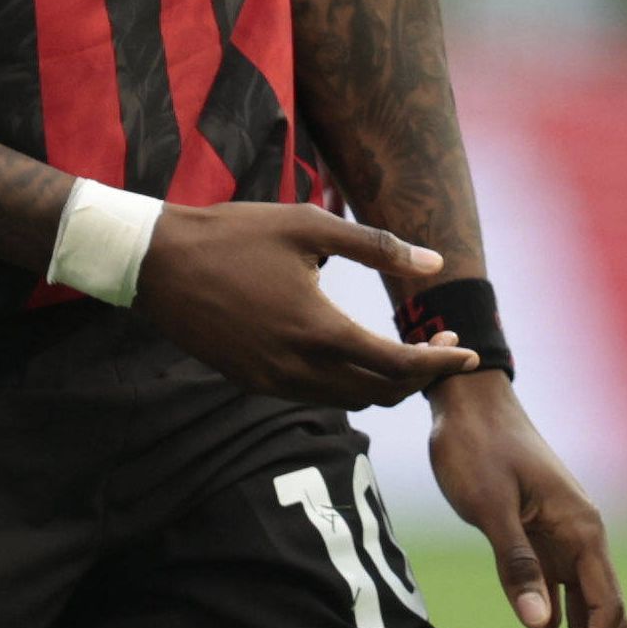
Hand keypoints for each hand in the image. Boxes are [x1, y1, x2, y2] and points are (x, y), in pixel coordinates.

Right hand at [131, 202, 477, 407]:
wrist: (157, 264)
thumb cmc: (236, 234)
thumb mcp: (310, 226)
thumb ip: (378, 247)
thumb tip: (435, 266)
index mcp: (319, 330)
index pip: (399, 366)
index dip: (440, 363)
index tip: (469, 352)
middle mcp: (298, 368)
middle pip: (379, 393)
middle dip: (420, 374)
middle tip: (442, 343)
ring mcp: (272, 382)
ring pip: (348, 401)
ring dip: (384, 383)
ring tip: (408, 349)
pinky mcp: (252, 383)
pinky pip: (315, 396)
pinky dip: (347, 384)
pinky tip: (355, 353)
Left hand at [425, 372, 626, 627]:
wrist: (464, 401)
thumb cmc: (476, 445)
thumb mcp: (490, 504)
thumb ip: (515, 563)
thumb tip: (539, 626)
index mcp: (583, 531)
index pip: (606, 613)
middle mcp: (583, 543)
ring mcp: (563, 548)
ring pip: (578, 625)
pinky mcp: (538, 551)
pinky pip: (549, 610)